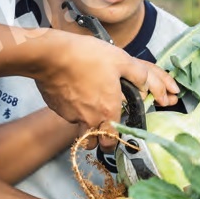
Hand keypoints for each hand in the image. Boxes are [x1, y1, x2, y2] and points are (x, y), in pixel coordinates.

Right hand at [33, 31, 178, 147]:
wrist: (51, 55)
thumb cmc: (88, 57)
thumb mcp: (121, 60)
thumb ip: (140, 76)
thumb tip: (149, 87)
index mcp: (107, 111)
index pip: (112, 142)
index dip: (115, 142)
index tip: (116, 135)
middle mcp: (88, 119)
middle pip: (94, 143)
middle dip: (99, 140)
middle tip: (102, 126)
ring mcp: (69, 115)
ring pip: (79, 128)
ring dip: (84, 123)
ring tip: (87, 104)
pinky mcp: (56, 107)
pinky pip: (67, 113)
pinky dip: (71, 106)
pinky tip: (73, 89)